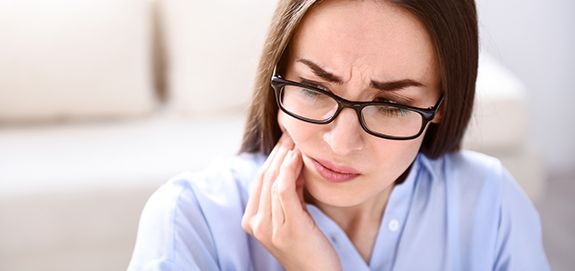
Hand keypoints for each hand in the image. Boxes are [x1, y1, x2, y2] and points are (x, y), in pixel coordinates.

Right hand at [241, 134, 341, 270]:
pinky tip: (298, 156)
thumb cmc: (310, 246)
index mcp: (252, 221)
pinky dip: (289, 169)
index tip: (286, 139)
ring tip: (297, 140)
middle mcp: (255, 224)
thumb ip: (289, 193)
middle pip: (263, 177)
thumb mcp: (294, 215)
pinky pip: (282, 190)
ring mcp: (269, 228)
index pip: (259, 180)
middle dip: (278, 152)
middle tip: (292, 133)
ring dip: (284, 156)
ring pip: (272, 180)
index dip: (272, 157)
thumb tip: (293, 163)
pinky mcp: (286, 227)